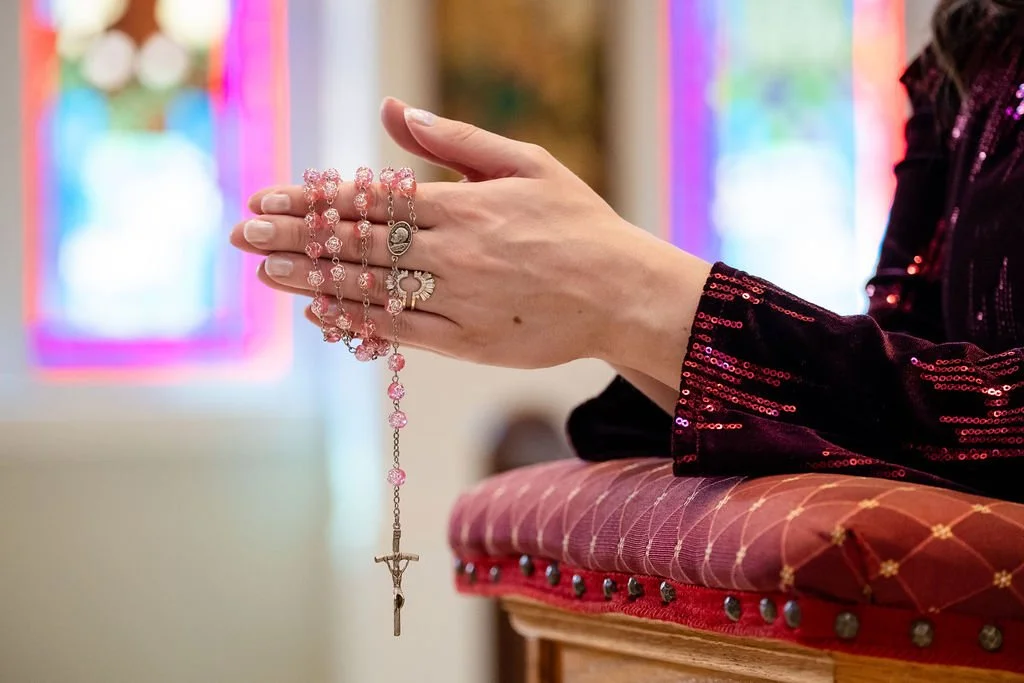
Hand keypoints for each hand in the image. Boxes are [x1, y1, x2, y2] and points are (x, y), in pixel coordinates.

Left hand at [231, 98, 709, 379]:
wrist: (624, 294)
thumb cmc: (578, 223)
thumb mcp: (527, 163)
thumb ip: (454, 140)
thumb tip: (391, 110)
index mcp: (465, 205)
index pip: (370, 200)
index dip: (313, 200)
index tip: (267, 199)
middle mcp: (454, 254)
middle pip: (358, 244)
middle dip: (294, 239)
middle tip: (243, 236)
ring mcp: (458, 301)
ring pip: (370, 289)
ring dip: (312, 281)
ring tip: (266, 273)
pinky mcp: (468, 341)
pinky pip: (400, 331)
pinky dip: (357, 321)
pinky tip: (321, 313)